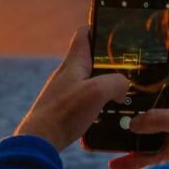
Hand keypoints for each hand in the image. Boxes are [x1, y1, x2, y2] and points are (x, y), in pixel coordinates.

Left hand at [15, 27, 129, 151]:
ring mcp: (64, 91)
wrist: (40, 140)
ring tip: (122, 94)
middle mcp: (67, 74)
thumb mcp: (97, 92)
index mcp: (74, 62)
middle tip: (129, 69)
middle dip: (109, 63)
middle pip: (90, 59)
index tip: (114, 30)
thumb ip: (116, 82)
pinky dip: (97, 102)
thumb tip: (122, 87)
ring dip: (105, 85)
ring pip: (89, 80)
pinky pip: (84, 99)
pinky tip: (107, 113)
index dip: (98, 28)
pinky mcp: (63, 108)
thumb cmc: (65, 113)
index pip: (83, 34)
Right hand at [108, 57, 168, 168]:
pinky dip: (133, 158)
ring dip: (126, 130)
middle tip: (102, 93)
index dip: (149, 56)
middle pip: (148, 95)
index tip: (126, 53)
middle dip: (127, 97)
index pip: (166, 64)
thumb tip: (133, 124)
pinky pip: (148, 152)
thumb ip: (158, 119)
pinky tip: (115, 164)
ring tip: (102, 130)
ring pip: (144, 124)